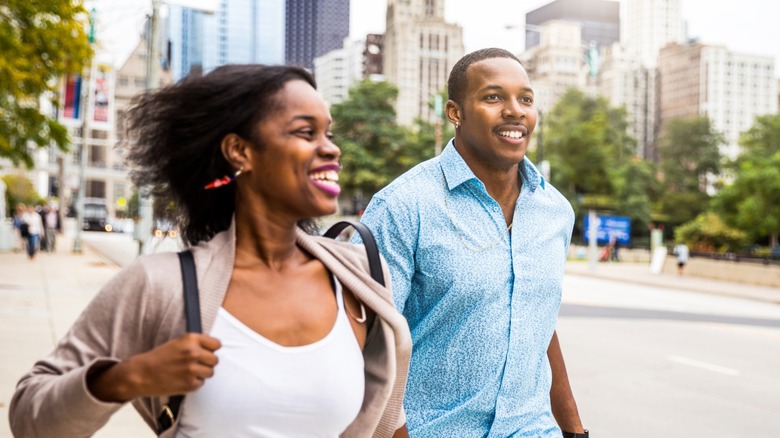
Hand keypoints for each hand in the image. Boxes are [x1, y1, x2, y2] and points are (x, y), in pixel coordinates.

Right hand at [88, 333, 221, 401]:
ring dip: (202, 373)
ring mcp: (193, 369)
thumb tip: (213, 347)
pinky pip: (201, 383)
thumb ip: (195, 343)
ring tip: (188, 372)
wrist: (141, 374)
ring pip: (210, 372)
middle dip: (207, 363)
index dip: (211, 349)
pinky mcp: (190, 384)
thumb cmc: (158, 358)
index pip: (216, 344)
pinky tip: (183, 380)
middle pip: (215, 360)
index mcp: (191, 339)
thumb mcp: (177, 343)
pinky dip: (194, 383)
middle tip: (195, 365)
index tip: (207, 352)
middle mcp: (194, 353)